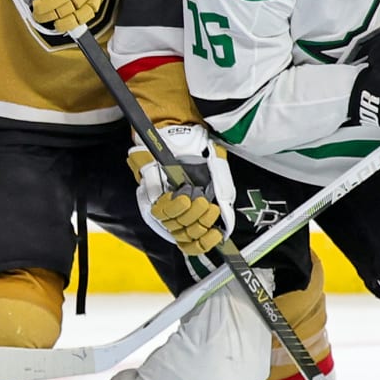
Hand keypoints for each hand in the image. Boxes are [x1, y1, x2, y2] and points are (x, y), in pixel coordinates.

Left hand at [129, 124, 232, 256]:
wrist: (182, 136)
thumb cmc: (200, 156)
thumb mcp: (218, 176)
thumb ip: (223, 199)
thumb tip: (226, 223)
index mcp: (193, 214)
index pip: (194, 243)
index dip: (204, 243)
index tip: (216, 235)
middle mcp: (177, 215)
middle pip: (186, 236)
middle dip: (201, 223)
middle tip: (208, 206)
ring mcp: (164, 208)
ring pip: (175, 226)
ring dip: (190, 214)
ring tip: (199, 199)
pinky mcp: (152, 199)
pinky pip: (162, 212)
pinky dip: (175, 207)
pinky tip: (183, 197)